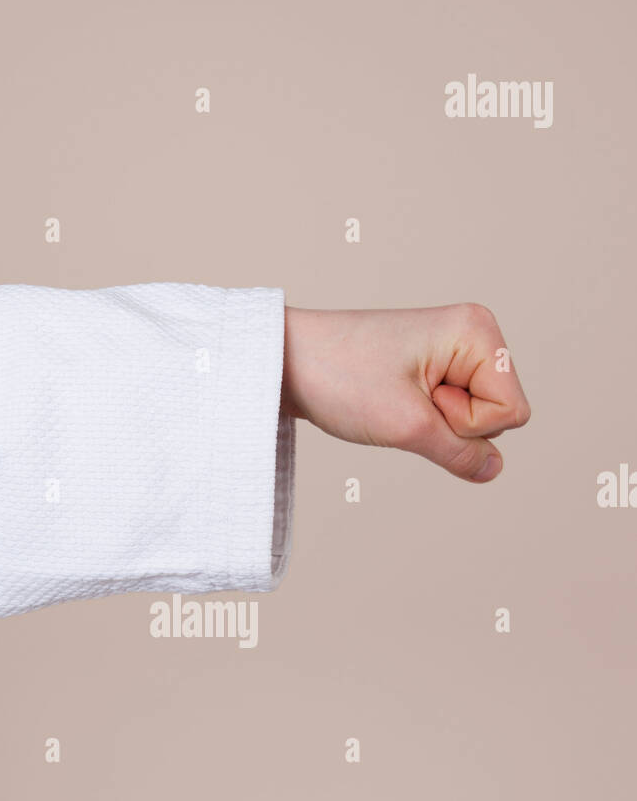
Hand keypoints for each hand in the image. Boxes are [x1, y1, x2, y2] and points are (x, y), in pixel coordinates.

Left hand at [281, 303, 530, 481]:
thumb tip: (495, 470)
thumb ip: (460, 454)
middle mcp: (474, 335)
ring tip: (394, 399)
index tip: (421, 400)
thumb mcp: (407, 427)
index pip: (512, 412)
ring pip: (476, 420)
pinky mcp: (435, 369)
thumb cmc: (341, 378)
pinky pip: (452, 416)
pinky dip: (426, 423)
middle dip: (454, 424)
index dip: (468, 424)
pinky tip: (394, 404)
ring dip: (437, 426)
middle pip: (500, 415)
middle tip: (403, 400)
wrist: (287, 361)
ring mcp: (455, 352)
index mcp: (478, 331)